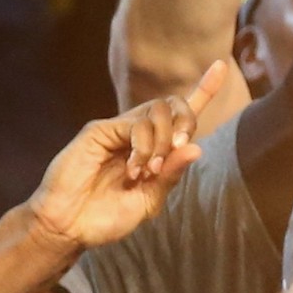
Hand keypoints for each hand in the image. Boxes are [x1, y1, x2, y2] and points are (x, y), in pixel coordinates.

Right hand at [27, 63, 223, 251]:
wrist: (70, 227)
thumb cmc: (106, 217)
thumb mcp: (148, 201)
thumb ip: (171, 176)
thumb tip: (196, 148)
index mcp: (154, 150)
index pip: (181, 115)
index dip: (203, 89)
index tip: (221, 65)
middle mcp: (137, 134)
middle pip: (173, 104)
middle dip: (186, 122)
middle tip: (177, 149)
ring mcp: (117, 130)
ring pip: (157, 111)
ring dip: (163, 142)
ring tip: (147, 172)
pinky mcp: (99, 130)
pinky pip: (135, 125)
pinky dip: (143, 148)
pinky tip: (133, 170)